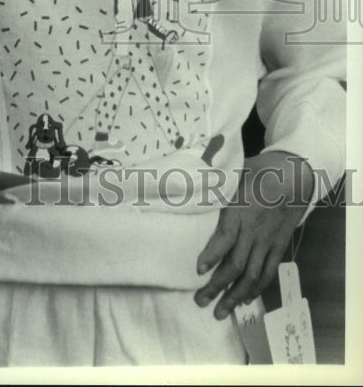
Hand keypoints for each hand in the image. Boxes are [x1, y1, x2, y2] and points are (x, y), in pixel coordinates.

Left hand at [194, 151, 313, 318]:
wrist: (294, 176)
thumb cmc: (258, 171)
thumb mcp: (234, 171)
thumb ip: (214, 182)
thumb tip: (187, 183)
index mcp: (241, 210)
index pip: (226, 236)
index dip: (212, 254)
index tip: (199, 269)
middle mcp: (255, 230)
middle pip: (236, 264)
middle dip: (218, 286)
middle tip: (200, 301)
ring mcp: (268, 241)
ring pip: (253, 275)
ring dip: (235, 295)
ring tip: (219, 311)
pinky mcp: (279, 246)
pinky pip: (269, 272)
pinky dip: (257, 289)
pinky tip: (244, 299)